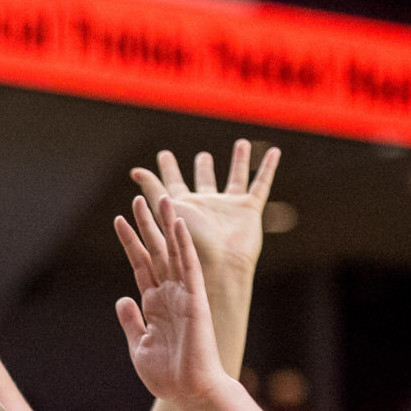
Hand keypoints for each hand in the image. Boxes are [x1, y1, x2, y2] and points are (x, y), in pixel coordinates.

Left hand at [114, 194, 228, 408]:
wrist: (190, 391)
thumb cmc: (167, 375)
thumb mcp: (139, 345)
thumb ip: (131, 320)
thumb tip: (122, 298)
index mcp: (155, 304)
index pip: (140, 265)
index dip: (130, 242)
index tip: (118, 220)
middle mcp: (169, 294)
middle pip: (155, 252)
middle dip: (146, 225)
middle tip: (139, 198)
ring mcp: (183, 295)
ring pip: (173, 252)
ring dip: (166, 226)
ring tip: (160, 198)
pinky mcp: (196, 299)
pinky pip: (189, 266)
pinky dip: (182, 244)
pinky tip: (178, 223)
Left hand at [130, 141, 279, 279]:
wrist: (217, 265)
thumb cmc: (187, 243)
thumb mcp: (165, 212)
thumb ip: (153, 190)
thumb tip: (135, 171)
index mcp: (183, 208)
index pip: (172, 184)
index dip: (168, 169)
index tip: (163, 155)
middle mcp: (206, 207)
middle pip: (205, 182)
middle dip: (203, 169)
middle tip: (202, 156)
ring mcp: (229, 209)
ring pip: (235, 179)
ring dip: (239, 161)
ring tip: (241, 144)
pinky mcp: (249, 211)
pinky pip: (260, 184)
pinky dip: (268, 168)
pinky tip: (275, 152)